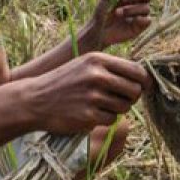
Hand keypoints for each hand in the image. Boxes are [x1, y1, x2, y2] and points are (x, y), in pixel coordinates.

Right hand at [28, 52, 148, 134]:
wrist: (34, 100)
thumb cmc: (64, 83)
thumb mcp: (85, 65)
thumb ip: (111, 68)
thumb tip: (142, 78)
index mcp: (98, 60)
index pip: (136, 70)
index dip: (145, 81)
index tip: (144, 88)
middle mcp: (97, 76)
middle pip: (135, 90)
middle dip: (132, 97)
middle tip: (120, 100)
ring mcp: (92, 96)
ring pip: (125, 106)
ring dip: (117, 109)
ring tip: (101, 105)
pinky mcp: (88, 115)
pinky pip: (112, 119)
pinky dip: (105, 119)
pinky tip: (91, 114)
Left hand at [81, 0, 153, 50]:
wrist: (98, 31)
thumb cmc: (100, 13)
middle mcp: (137, 2)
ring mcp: (140, 14)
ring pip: (146, 7)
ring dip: (131, 9)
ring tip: (117, 13)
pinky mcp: (141, 26)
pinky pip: (148, 20)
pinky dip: (140, 19)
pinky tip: (130, 21)